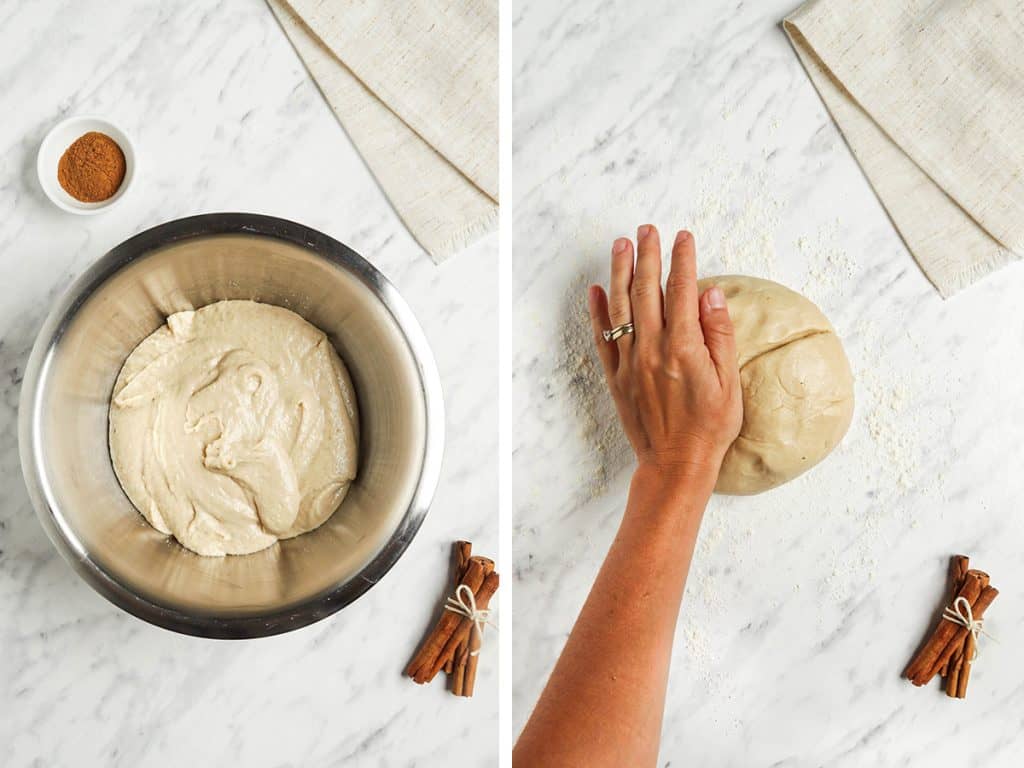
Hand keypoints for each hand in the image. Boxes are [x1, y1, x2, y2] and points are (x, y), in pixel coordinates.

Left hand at [588, 225, 741, 489]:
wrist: (676, 464)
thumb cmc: (709, 427)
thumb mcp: (728, 381)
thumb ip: (719, 334)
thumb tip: (710, 293)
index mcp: (684, 348)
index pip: (682, 291)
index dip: (683, 261)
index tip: (683, 237)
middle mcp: (652, 350)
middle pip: (647, 291)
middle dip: (648, 256)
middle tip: (647, 229)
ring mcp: (630, 363)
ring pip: (621, 308)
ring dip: (620, 273)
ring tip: (621, 246)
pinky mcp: (616, 378)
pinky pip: (603, 338)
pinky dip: (598, 312)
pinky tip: (597, 290)